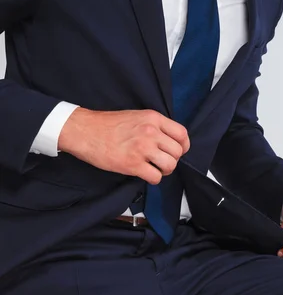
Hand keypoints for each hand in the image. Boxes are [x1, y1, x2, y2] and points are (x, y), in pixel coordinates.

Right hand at [58, 108, 189, 184]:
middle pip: (178, 151)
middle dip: (173, 159)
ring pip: (170, 165)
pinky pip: (155, 177)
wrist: (86, 131)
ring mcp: (142, 148)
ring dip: (164, 170)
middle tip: (162, 161)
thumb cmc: (108, 124)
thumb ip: (154, 126)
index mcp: (153, 118)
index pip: (182, 133)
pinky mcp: (133, 164)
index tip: (179, 151)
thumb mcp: (137, 116)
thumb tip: (167, 140)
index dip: (183, 146)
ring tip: (154, 168)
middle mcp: (151, 132)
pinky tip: (145, 174)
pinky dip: (153, 179)